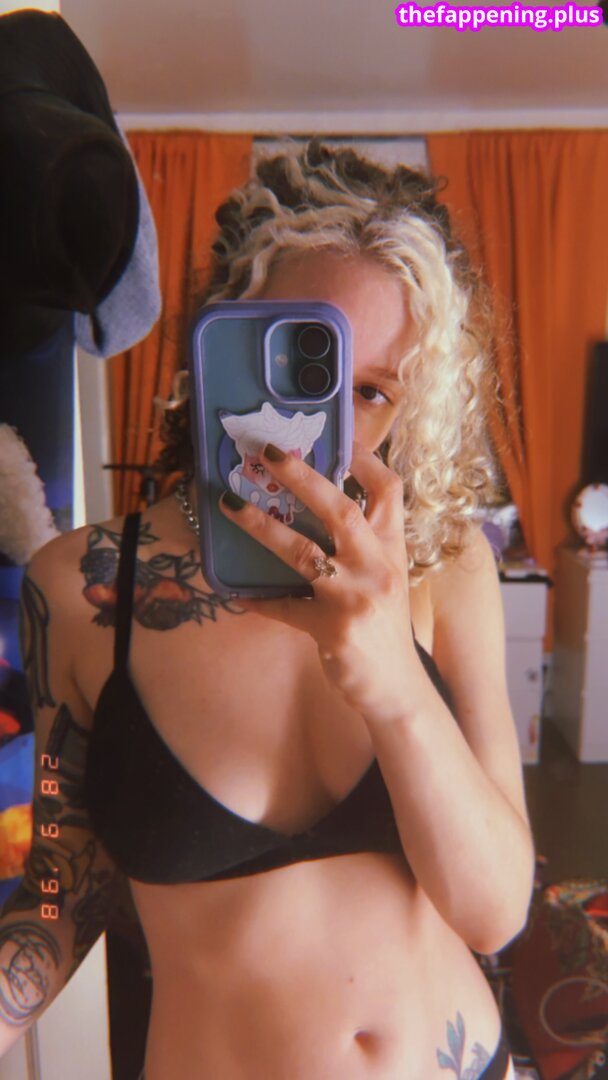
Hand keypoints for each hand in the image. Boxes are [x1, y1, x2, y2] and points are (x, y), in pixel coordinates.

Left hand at [219, 440, 420, 723]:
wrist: (398, 687)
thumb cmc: (386, 627)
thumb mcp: (386, 578)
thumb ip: (364, 545)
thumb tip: (323, 504)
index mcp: (393, 549)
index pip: (388, 492)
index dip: (364, 459)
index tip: (336, 436)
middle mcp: (379, 568)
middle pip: (341, 510)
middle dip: (302, 477)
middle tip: (267, 452)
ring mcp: (356, 598)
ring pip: (303, 553)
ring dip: (261, 525)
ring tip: (228, 504)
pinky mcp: (333, 629)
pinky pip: (285, 609)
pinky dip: (259, 600)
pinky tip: (237, 594)